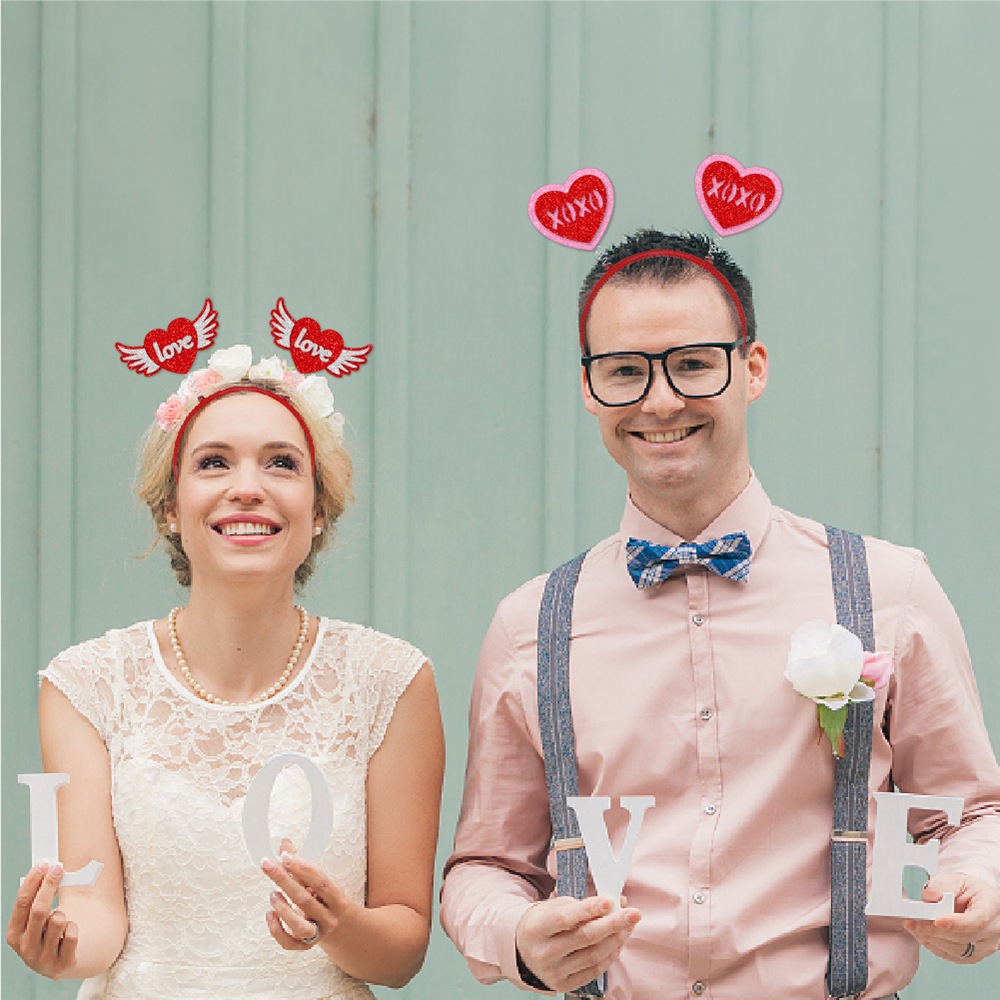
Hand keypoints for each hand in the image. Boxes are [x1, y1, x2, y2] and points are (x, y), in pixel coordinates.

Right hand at [6, 862, 77, 978]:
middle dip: (49, 885)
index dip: (33, 881)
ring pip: (58, 919)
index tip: (43, 864)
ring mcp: (43, 957)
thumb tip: (47, 871)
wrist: (57, 964)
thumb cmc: (44, 935)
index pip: (22, 903)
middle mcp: (25, 947)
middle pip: (39, 909)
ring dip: (62, 914)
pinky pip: (72, 932)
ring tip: (59, 921)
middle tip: (59, 868)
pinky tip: (67, 935)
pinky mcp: (62, 963)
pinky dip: (73, 927)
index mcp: (13, 934)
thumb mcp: (33, 921)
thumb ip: (36, 901)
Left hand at [261, 840, 356, 951]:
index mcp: (338, 900)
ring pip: (299, 926)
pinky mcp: (306, 946)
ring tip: (272, 893)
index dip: (303, 869)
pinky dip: (276, 930)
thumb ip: (302, 867)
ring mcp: (318, 934)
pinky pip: (289, 943)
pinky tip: (270, 914)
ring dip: (283, 908)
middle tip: (268, 865)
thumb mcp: (323, 884)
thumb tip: (284, 845)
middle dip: (285, 880)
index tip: (286, 856)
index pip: (321, 883)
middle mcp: (329, 918)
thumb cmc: (331, 902)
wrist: (347, 931)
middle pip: (305, 900)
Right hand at [515, 895, 640, 992]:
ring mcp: (554, 972)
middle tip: (633, 914)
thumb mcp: (552, 908)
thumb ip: (579, 906)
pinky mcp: (564, 985)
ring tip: (629, 925)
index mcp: (536, 928)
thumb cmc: (542, 923)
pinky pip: (594, 970)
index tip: (609, 901)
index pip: (564, 918)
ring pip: (593, 955)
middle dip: (613, 924)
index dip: (588, 910)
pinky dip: (610, 955)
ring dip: (616, 939)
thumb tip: (612, 904)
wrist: (524, 951)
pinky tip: (618, 942)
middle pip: (584, 938)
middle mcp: (544, 953)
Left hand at [903, 871, 999, 963]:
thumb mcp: (954, 879)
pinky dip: (934, 946)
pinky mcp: (975, 955)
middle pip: (965, 938)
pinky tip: (921, 935)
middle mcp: (993, 928)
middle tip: (913, 922)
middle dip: (935, 931)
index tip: (936, 921)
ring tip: (913, 927)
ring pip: (959, 951)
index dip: (957, 923)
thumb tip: (929, 897)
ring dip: (932, 940)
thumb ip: (941, 886)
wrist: (971, 899)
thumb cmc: (966, 889)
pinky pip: (954, 957)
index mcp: (991, 905)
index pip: (978, 920)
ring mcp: (987, 945)